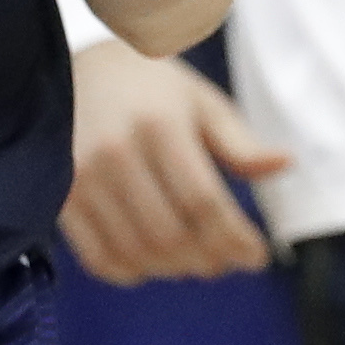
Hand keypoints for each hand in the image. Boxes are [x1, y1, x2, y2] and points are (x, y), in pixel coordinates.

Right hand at [59, 41, 292, 281]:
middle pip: (170, 234)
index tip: (257, 257)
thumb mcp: (202, 103)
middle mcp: (117, 153)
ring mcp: (82, 178)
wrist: (80, 71)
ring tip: (195, 262)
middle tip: (226, 262)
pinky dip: (131, 272)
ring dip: (174, 269)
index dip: (234, 238)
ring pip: (137, 251)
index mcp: (160, 125)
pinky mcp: (59, 197)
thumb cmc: (153, 90)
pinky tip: (153, 264)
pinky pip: (98, 257)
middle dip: (207, 259)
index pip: (203, 202)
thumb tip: (285, 165)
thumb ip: (239, 143)